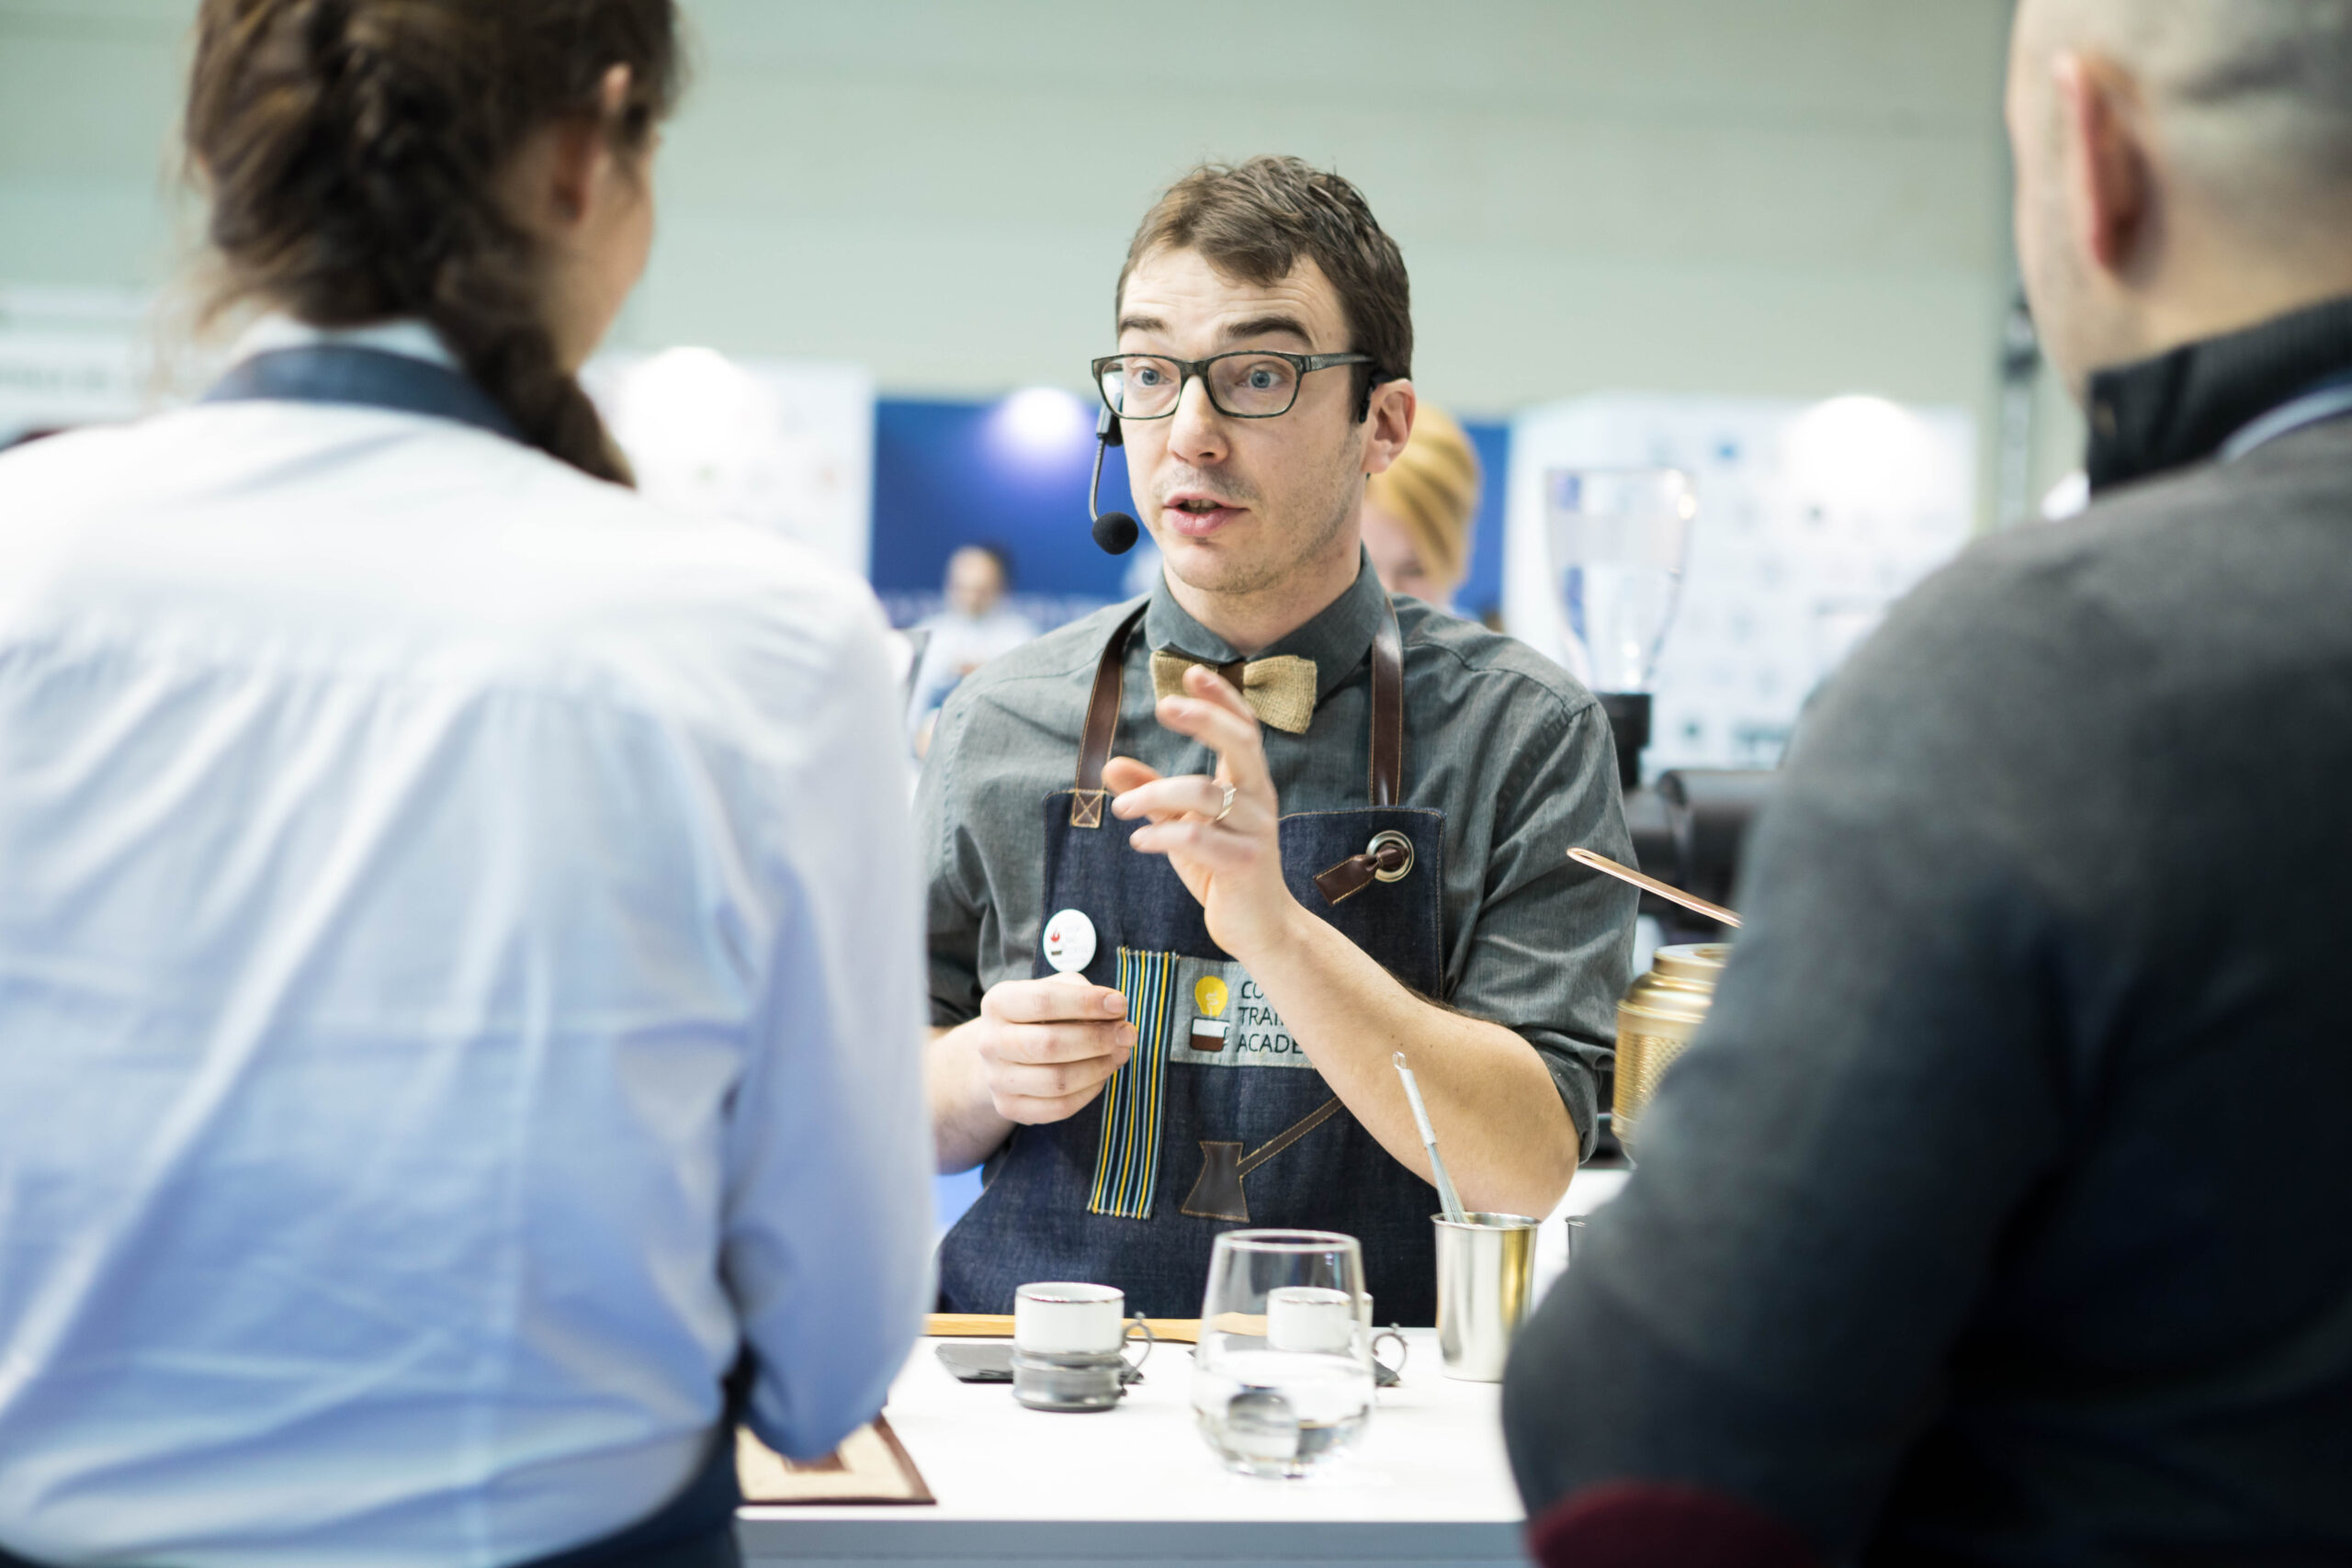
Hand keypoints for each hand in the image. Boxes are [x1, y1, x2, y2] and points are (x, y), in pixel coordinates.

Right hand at [964, 972, 1134, 1124]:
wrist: (1007, 1052)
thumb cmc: (1042, 1015)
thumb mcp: (1056, 989)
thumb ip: (1084, 993)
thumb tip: (1116, 1013)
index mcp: (998, 1002)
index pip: (1044, 1001)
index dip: (1087, 1003)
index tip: (1120, 1004)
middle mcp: (990, 1041)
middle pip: (1050, 1044)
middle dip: (1098, 1039)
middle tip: (1128, 1033)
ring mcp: (996, 1079)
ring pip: (1057, 1080)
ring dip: (1099, 1067)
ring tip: (1120, 1053)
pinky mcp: (1009, 1107)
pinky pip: (1059, 1107)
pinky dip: (1089, 1092)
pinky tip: (1102, 1075)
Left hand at [1106, 663, 1301, 959]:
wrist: (1259, 927)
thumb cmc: (1221, 870)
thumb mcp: (1181, 826)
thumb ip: (1152, 794)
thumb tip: (1110, 764)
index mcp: (1248, 783)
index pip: (1244, 728)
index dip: (1222, 698)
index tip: (1192, 672)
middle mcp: (1258, 800)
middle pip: (1241, 743)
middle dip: (1204, 718)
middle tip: (1163, 706)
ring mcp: (1255, 832)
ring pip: (1206, 793)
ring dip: (1155, 793)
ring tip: (1122, 808)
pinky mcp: (1243, 865)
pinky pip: (1199, 839)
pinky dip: (1162, 835)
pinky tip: (1141, 840)